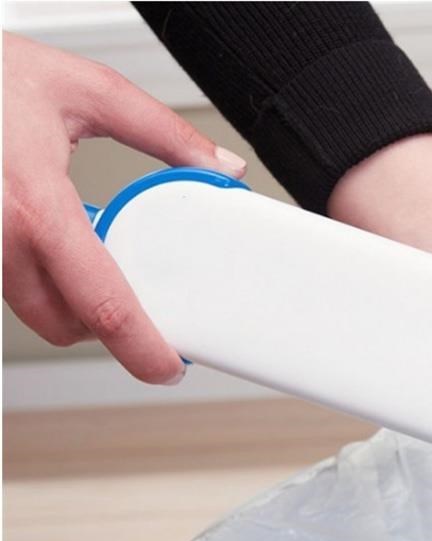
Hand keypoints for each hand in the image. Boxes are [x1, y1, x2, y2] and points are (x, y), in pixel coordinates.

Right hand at [3, 33, 246, 383]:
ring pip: (33, 309)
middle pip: (65, 324)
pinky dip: (42, 277)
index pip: (102, 303)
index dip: (142, 347)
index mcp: (37, 206)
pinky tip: (56, 238)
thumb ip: (165, 133)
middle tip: (141, 304)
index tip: (167, 365)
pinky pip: (8, 283)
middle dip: (108, 325)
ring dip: (72, 299)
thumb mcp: (91, 91)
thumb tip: (218, 165)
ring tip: (92, 252)